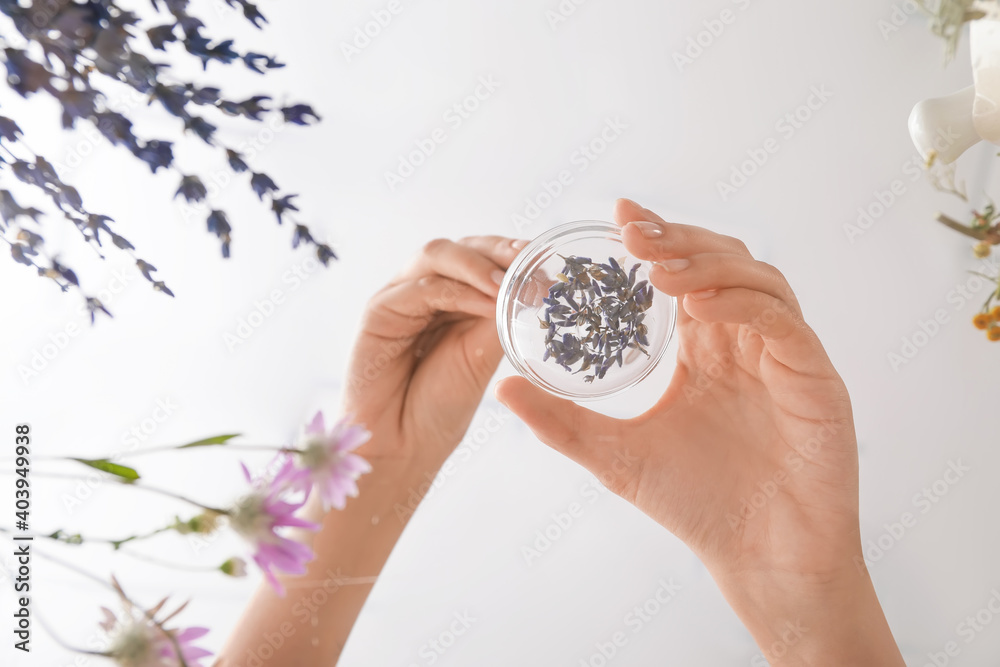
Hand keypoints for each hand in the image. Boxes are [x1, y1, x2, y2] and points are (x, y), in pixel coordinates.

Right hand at [344, 235, 524, 470]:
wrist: (403, 445)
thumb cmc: (441, 405)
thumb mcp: (483, 354)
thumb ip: (498, 317)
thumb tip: (531, 286)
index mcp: (451, 298)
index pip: (483, 258)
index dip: (514, 253)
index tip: (550, 261)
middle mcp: (424, 290)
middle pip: (461, 247)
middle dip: (499, 250)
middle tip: (532, 260)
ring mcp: (399, 297)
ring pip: (438, 255)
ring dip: (479, 264)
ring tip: (511, 283)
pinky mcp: (379, 311)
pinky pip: (422, 288)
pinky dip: (458, 291)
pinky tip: (487, 303)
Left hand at [495, 199, 902, 663]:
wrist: (760, 559)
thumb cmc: (698, 505)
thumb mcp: (615, 456)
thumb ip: (562, 422)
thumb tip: (503, 388)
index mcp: (707, 351)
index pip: (685, 275)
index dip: (657, 240)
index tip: (618, 216)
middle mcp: (746, 343)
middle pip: (722, 262)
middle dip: (678, 240)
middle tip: (633, 233)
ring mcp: (783, 356)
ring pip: (756, 280)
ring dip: (708, 264)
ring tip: (659, 268)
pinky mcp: (815, 377)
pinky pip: (783, 322)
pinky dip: (743, 304)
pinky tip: (700, 306)